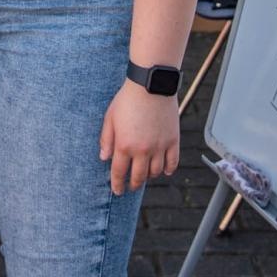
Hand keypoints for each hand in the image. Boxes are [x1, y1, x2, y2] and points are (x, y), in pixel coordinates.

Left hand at [99, 79, 179, 194]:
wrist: (151, 86)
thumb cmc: (127, 100)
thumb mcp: (110, 118)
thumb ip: (106, 139)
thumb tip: (104, 158)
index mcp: (124, 145)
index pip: (119, 172)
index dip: (117, 184)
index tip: (117, 190)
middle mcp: (142, 150)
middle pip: (138, 176)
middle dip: (133, 184)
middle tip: (130, 186)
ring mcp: (159, 147)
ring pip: (155, 172)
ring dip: (149, 176)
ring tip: (145, 175)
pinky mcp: (173, 141)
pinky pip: (172, 163)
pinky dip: (168, 170)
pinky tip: (163, 170)